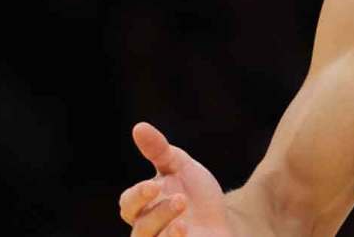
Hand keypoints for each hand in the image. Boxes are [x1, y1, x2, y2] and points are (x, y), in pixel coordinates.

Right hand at [119, 122, 231, 236]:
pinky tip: (190, 234)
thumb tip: (139, 127)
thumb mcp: (181, 166)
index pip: (128, 203)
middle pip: (140, 229)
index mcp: (144, 205)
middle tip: (181, 200)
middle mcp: (149, 230)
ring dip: (168, 235)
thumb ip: (159, 149)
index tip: (155, 185)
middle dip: (157, 215)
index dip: (138, 195)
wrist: (225, 219)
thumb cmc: (195, 192)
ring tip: (186, 222)